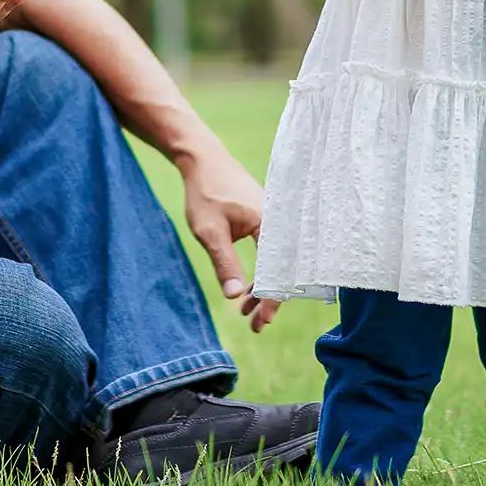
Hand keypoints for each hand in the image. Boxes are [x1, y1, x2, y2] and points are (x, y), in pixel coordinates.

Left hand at [180, 145, 280, 331]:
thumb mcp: (210, 232)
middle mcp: (279, 222)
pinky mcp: (266, 220)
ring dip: (263, 287)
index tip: (259, 321)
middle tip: (255, 326)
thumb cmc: (205, 192)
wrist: (202, 159)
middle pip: (283, 270)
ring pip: (276, 262)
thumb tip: (236, 296)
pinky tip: (247, 288)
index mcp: (271, 224)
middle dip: (269, 300)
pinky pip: (270, 253)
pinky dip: (261, 272)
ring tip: (246, 312)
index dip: (271, 299)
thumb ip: (225, 263)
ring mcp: (274, 221)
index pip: (279, 271)